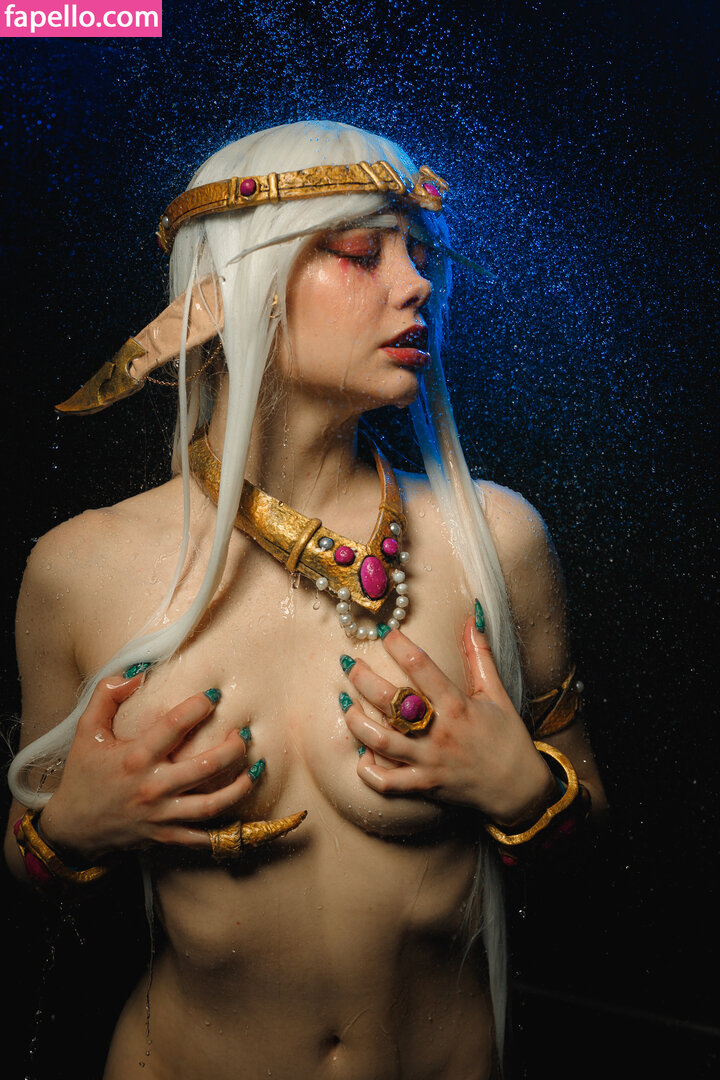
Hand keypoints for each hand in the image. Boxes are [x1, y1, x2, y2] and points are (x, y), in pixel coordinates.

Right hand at [39, 673, 257, 861]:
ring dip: (240, 786)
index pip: (175, 725)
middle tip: (245, 733)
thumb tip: (138, 673)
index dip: (199, 706)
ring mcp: (161, 815)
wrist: (72, 828)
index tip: (214, 694)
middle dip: (233, 748)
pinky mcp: (165, 836)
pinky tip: (242, 809)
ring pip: (212, 804)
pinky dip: (226, 831)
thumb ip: (107, 695)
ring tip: (256, 768)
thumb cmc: (83, 775)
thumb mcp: (86, 730)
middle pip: (205, 766)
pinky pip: (202, 838)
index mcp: (135, 758)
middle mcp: (152, 787)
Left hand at [341, 618, 556, 827]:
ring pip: (380, 742)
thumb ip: (480, 654)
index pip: (420, 666)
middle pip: (390, 702)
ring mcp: (429, 761)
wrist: (519, 789)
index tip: (383, 631)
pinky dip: (368, 769)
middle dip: (363, 680)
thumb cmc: (508, 738)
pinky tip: (362, 752)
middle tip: (349, 664)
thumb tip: (474, 616)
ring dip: (356, 722)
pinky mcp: (424, 786)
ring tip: (346, 703)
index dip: (397, 645)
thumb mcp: (496, 692)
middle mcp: (439, 732)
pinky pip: (387, 782)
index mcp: (457, 705)